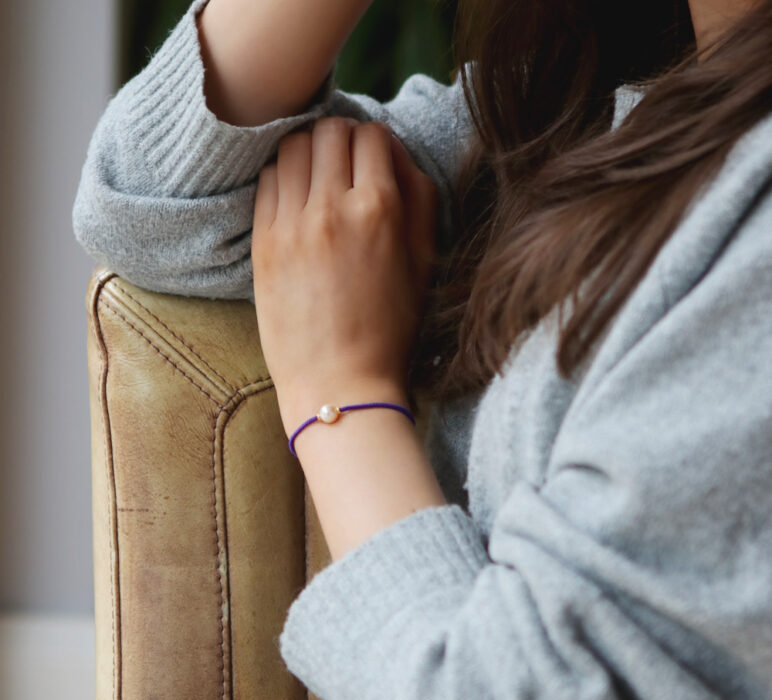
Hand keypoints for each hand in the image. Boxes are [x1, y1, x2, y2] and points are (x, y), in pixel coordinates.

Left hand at [251, 117, 437, 433]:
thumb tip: (396, 153)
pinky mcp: (263, 242)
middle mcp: (332, 207)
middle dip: (341, 137)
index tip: (374, 159)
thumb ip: (419, 199)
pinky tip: (295, 198)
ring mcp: (291, 224)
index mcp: (380, 210)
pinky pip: (267, 180)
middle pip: (328, 130)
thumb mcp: (424, 263)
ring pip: (291, 147)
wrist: (340, 383)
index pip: (371, 135)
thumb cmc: (391, 329)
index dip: (376, 141)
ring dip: (308, 151)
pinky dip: (283, 176)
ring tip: (318, 177)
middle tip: (345, 162)